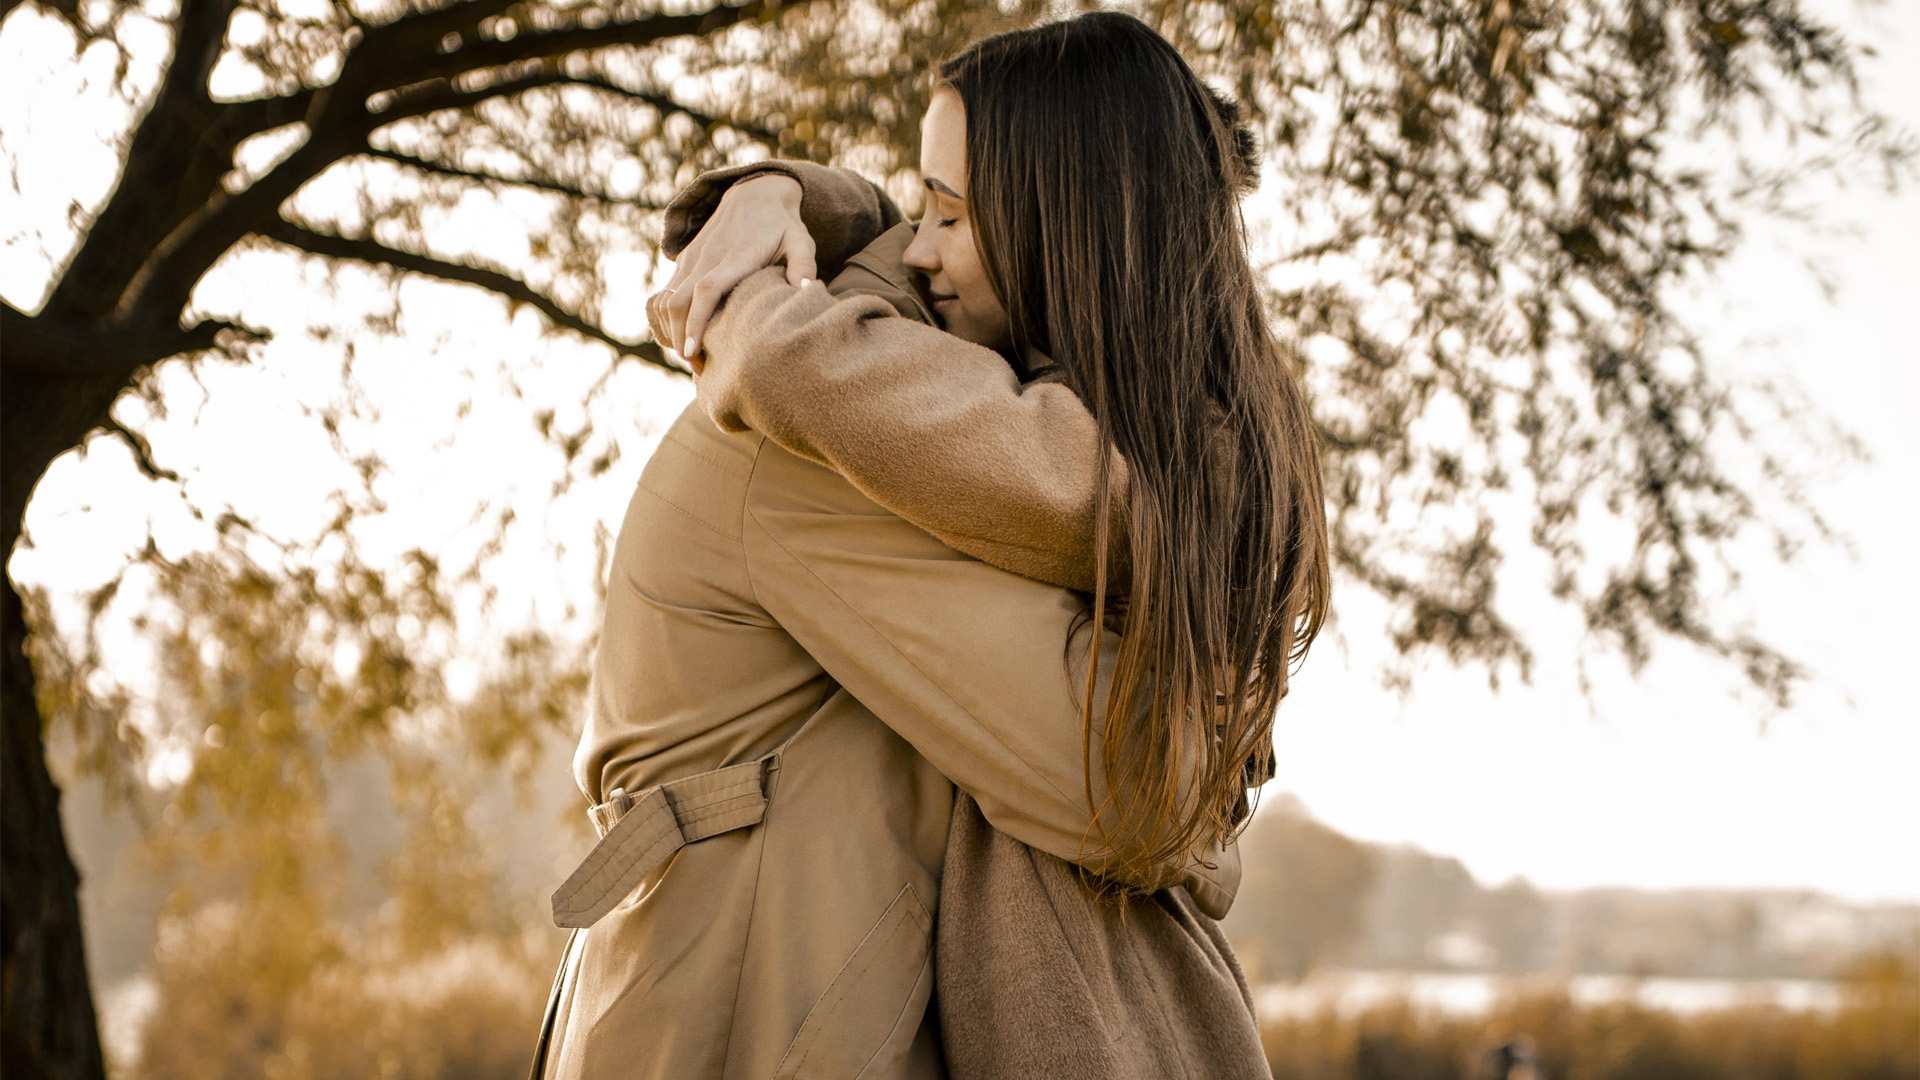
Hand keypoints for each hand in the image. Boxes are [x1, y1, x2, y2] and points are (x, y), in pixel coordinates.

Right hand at [649, 173, 814, 366]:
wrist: (754, 193)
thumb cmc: (782, 224)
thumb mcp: (800, 240)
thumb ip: (804, 264)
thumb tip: (807, 290)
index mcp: (735, 256)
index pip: (706, 291)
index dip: (696, 322)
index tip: (693, 352)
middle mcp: (706, 256)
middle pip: (677, 301)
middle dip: (679, 338)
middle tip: (697, 368)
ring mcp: (691, 258)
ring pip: (665, 299)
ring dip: (671, 331)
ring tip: (691, 357)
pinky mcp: (684, 260)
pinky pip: (664, 293)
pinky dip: (667, 319)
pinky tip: (683, 338)